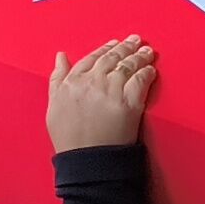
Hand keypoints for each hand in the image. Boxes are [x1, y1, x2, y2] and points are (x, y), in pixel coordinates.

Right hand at [47, 36, 156, 151]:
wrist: (86, 162)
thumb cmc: (68, 138)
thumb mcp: (53, 106)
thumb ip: (57, 78)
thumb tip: (61, 56)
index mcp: (72, 82)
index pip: (92, 57)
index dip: (106, 48)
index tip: (115, 43)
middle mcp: (92, 82)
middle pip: (112, 58)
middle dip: (126, 47)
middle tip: (136, 40)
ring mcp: (111, 92)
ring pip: (128, 66)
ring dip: (139, 56)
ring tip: (147, 51)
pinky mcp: (129, 104)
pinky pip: (140, 81)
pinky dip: (146, 73)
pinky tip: (150, 70)